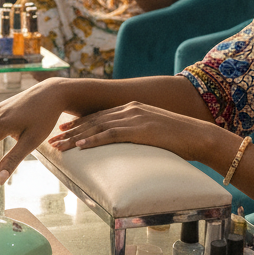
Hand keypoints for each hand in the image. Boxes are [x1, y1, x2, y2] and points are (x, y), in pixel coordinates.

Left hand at [47, 101, 213, 162]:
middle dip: (71, 130)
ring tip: (59, 146)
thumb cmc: (180, 139)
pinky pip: (111, 135)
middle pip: (93, 120)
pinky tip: (80, 146)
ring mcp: (134, 118)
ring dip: (75, 137)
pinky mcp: (139, 129)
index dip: (79, 123)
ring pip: (97, 127)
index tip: (63, 130)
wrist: (200, 136)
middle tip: (53, 139)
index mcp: (132, 108)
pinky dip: (93, 140)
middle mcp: (130, 109)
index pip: (99, 116)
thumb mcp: (154, 131)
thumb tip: (129, 144)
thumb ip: (139, 132)